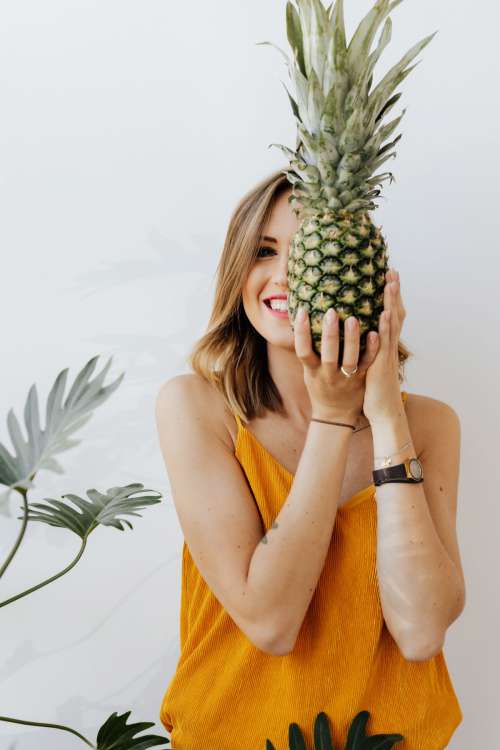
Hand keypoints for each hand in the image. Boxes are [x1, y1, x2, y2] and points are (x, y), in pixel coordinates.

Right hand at [294, 303, 378, 422]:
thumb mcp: (308, 372)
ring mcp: (346, 378)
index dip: (301, 333)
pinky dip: (372, 349)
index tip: (303, 311)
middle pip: (328, 355)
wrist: (335, 414)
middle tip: (331, 312)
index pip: (303, 351)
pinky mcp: (361, 378)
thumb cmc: (320, 387)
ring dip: (352, 339)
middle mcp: (328, 375)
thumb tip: (302, 319)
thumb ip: (307, 351)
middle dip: (329, 334)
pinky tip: (375, 333)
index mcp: (312, 371)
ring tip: (353, 319)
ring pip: (350, 359)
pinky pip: (368, 363)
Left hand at [363, 268, 406, 423]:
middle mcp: (388, 348)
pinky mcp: (382, 366)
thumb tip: (354, 334)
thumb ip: (365, 347)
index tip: (387, 277)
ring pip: (391, 326)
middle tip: (392, 271)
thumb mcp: (370, 364)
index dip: (390, 297)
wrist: (383, 413)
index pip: (389, 315)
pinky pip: (383, 346)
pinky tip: (384, 315)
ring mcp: (387, 356)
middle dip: (393, 293)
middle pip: (394, 314)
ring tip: (390, 284)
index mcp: (385, 346)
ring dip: (391, 304)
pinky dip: (385, 329)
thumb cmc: (372, 390)